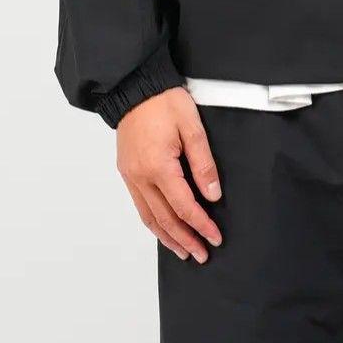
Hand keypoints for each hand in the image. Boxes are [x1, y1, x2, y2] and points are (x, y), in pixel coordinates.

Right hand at [116, 87, 222, 262]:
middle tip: (202, 255)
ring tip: (183, 251)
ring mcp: (130, 176)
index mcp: (159, 167)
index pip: (184, 206)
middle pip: (165, 219)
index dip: (201, 225)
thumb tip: (213, 195)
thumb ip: (203, 163)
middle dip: (185, 240)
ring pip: (149, 217)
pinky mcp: (127, 171)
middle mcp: (140, 177)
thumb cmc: (164, 101)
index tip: (215, 237)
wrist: (135, 87)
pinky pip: (139, 205)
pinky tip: (162, 229)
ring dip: (167, 237)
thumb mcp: (192, 126)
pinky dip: (153, 222)